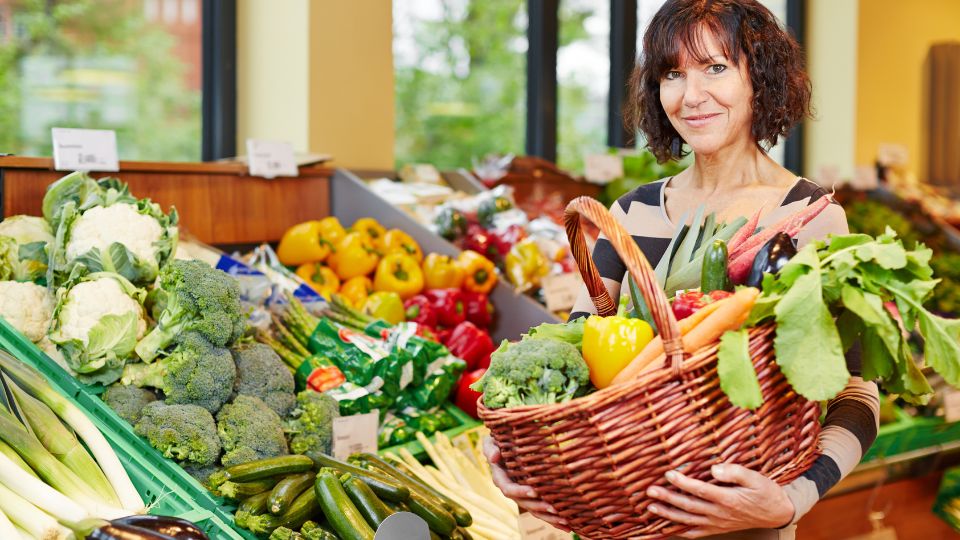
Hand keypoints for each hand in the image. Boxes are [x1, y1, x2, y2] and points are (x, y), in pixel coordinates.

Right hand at [482, 436, 569, 530]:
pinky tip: (568, 525)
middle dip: (539, 507)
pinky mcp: (532, 497)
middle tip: (555, 509)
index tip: (534, 491)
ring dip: (550, 517)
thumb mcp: (490, 442)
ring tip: (566, 521)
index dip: (520, 491)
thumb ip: (490, 448)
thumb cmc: (497, 442)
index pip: (509, 489)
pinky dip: (554, 519)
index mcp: (500, 479)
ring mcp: (522, 496)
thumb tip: (494, 457)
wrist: (503, 447)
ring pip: (535, 510)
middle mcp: (511, 490)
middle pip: (525, 503)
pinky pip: (542, 510)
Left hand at [646, 464, 794, 537]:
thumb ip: (735, 472)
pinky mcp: (717, 528)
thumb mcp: (756, 477)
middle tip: (650, 491)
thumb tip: (714, 469)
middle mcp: (720, 513)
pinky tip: (666, 526)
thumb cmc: (766, 492)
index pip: (700, 490)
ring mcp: (717, 523)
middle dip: (667, 499)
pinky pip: (695, 532)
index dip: (683, 483)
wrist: (776, 513)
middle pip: (689, 506)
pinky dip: (679, 531)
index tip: (668, 474)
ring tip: (651, 508)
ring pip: (688, 520)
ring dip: (668, 515)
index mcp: (728, 499)